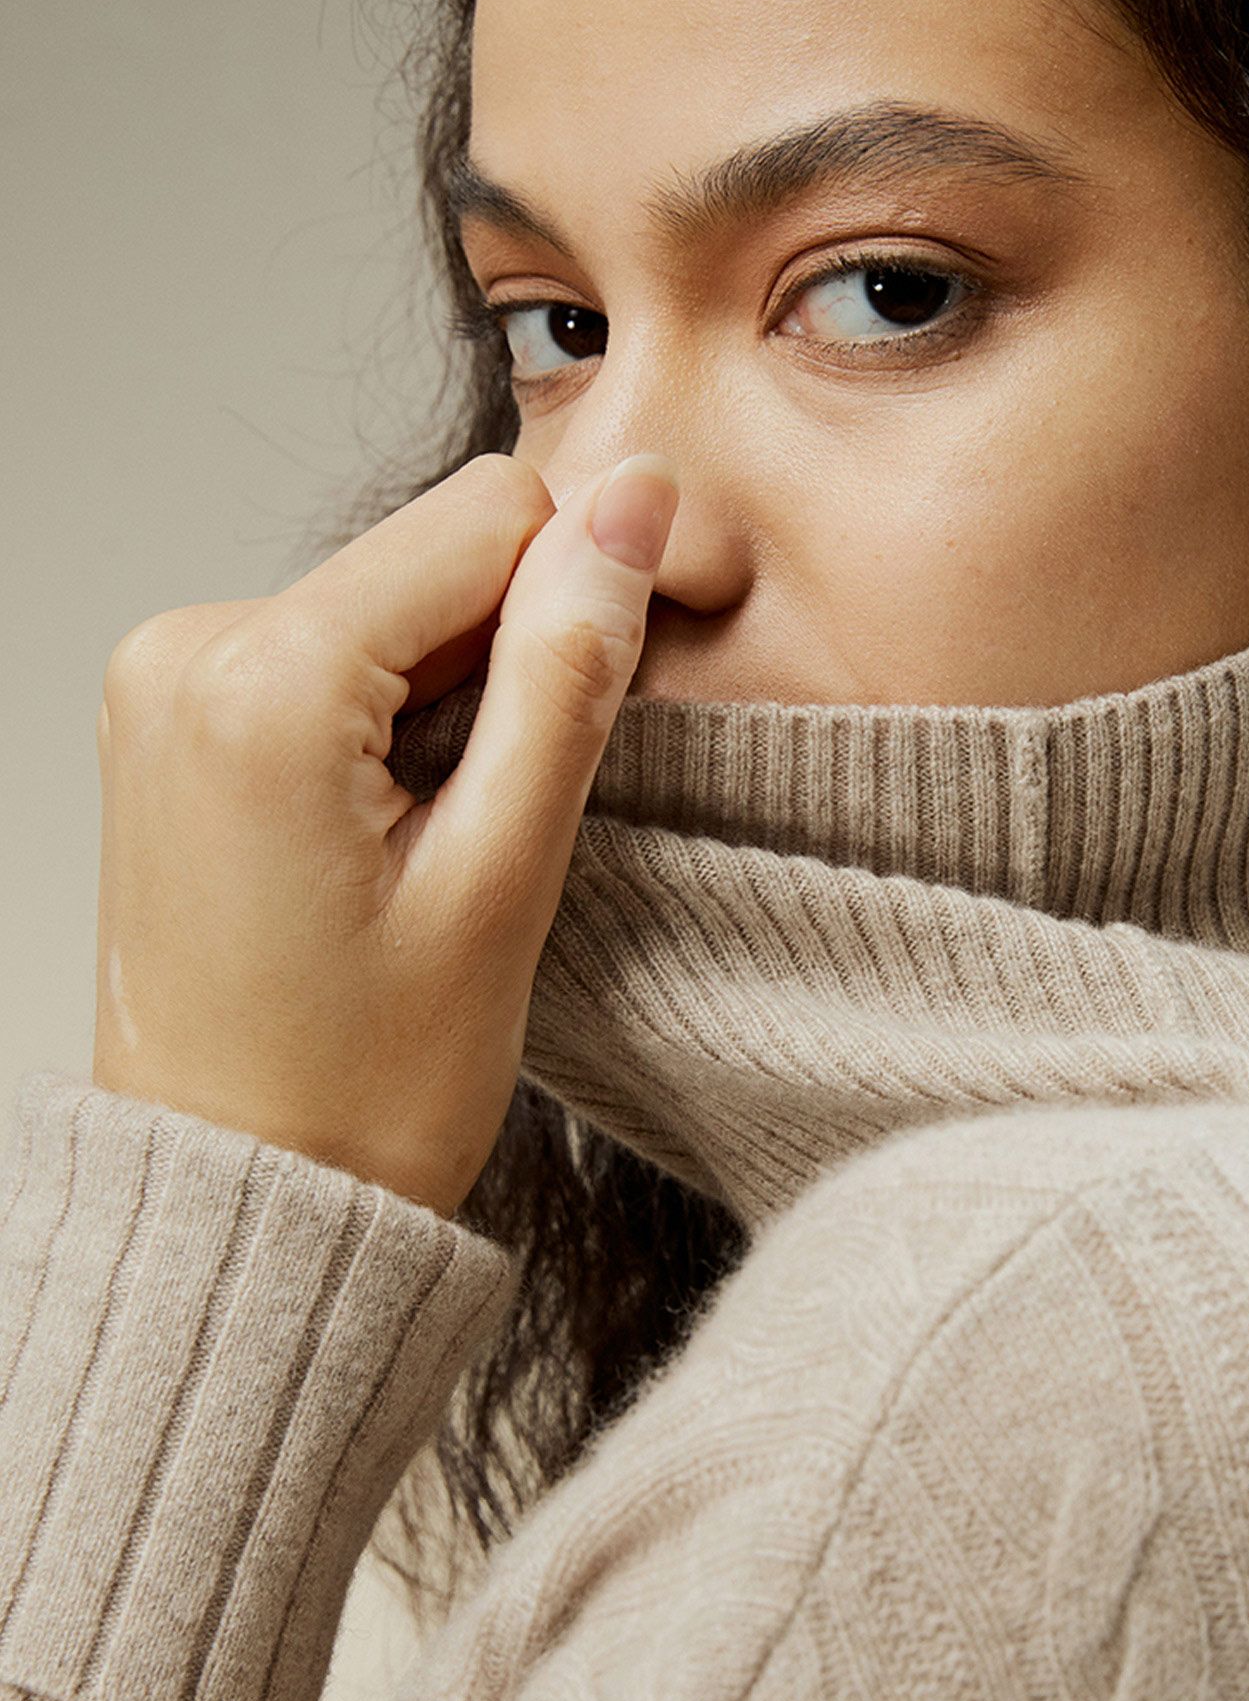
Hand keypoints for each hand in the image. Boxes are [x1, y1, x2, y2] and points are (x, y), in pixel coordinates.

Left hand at [91, 450, 679, 1216]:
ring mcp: (163, 679)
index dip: (575, 599)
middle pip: (429, 552)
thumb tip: (633, 501)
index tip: (575, 728)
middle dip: (500, 655)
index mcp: (260, 681)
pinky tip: (390, 827)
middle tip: (490, 819)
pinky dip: (387, 713)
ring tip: (432, 842)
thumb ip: (568, 668)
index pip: (487, 514)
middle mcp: (185, 649)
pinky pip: (327, 647)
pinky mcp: (170, 712)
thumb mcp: (504, 878)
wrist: (239, 1199)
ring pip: (388, 598)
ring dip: (447, 692)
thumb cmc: (361, 1087)